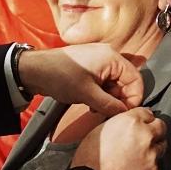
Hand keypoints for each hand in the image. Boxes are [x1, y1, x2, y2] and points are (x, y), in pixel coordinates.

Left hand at [18, 44, 144, 115]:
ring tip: (96, 108)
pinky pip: (104, 83)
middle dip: (119, 99)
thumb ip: (109, 105)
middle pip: (126, 82)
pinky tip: (91, 103)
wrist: (34, 71)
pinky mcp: (90, 68)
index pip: (136, 79)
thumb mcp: (87, 94)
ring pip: (114, 84)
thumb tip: (124, 113)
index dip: (133, 98)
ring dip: (108, 98)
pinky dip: (101, 94)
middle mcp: (108, 56)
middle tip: (108, 112)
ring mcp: (99, 61)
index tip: (125, 112)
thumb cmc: (59, 76)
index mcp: (112, 58)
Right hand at [72, 108, 167, 169]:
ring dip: (153, 147)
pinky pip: (157, 164)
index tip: (140, 123)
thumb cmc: (89, 159)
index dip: (142, 118)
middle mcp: (145, 135)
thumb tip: (127, 123)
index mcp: (131, 122)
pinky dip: (149, 165)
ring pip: (161, 145)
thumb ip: (119, 123)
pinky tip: (136, 168)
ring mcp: (152, 154)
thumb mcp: (99, 130)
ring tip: (139, 154)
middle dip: (153, 130)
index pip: (147, 112)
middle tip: (143, 137)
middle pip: (161, 126)